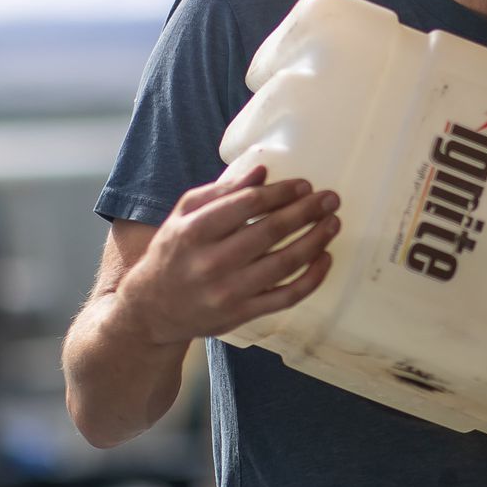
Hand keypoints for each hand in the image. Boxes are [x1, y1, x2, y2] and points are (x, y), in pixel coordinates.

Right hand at [117, 165, 339, 342]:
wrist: (152, 309)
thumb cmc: (173, 252)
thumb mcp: (183, 215)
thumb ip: (220, 192)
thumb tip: (261, 171)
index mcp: (194, 231)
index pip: (247, 205)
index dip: (281, 192)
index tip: (304, 184)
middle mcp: (211, 262)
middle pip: (270, 231)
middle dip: (306, 211)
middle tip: (330, 198)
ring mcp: (228, 292)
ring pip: (284, 264)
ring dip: (315, 240)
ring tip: (333, 223)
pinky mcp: (242, 314)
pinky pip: (286, 296)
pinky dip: (311, 278)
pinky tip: (325, 258)